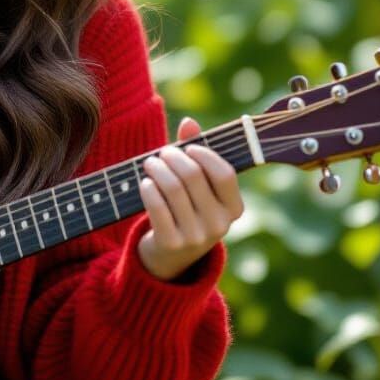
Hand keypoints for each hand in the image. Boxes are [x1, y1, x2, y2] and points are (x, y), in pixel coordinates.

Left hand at [137, 117, 243, 280]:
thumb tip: (189, 122)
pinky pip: (157, 206)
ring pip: (173, 188)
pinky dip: (148, 189)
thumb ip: (196, 154)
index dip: (204, 154)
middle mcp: (219, 225)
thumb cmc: (186, 209)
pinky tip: (145, 183)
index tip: (188, 147)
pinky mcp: (172, 243)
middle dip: (173, 157)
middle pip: (193, 176)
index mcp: (233, 209)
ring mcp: (196, 237)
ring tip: (149, 163)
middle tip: (162, 153)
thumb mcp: (197, 187)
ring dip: (157, 169)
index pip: (224, 173)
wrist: (171, 257)